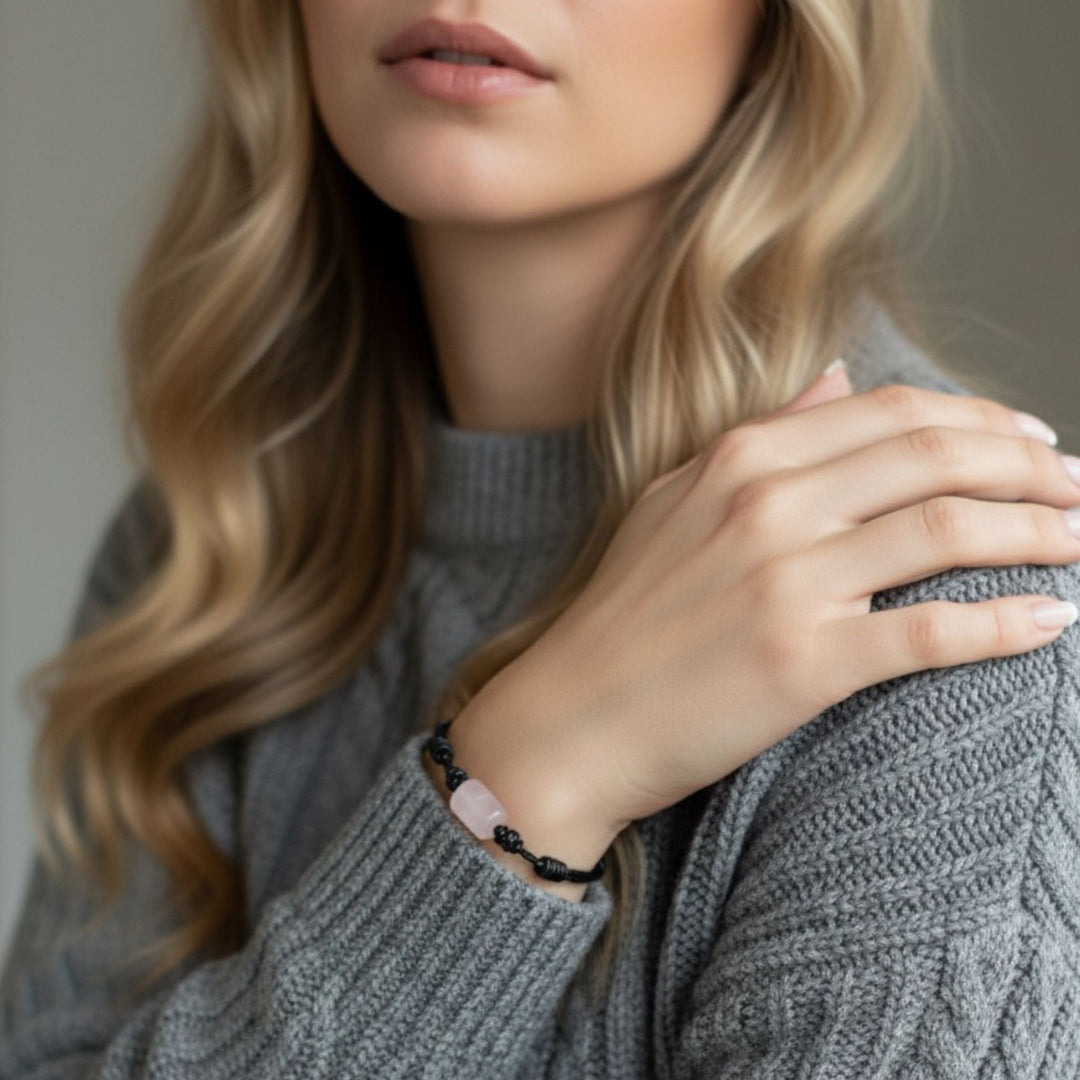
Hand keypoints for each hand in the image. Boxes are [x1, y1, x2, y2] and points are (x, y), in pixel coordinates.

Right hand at [484, 362, 1079, 835]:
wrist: (572, 718)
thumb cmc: (624, 615)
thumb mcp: (676, 499)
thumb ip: (763, 433)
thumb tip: (837, 377)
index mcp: (740, 458)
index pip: (891, 413)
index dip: (981, 421)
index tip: (1031, 442)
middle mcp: (767, 505)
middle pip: (935, 459)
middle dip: (1031, 468)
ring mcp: (786, 582)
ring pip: (948, 533)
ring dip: (1040, 532)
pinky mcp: (803, 663)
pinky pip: (930, 633)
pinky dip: (1005, 624)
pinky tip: (1054, 620)